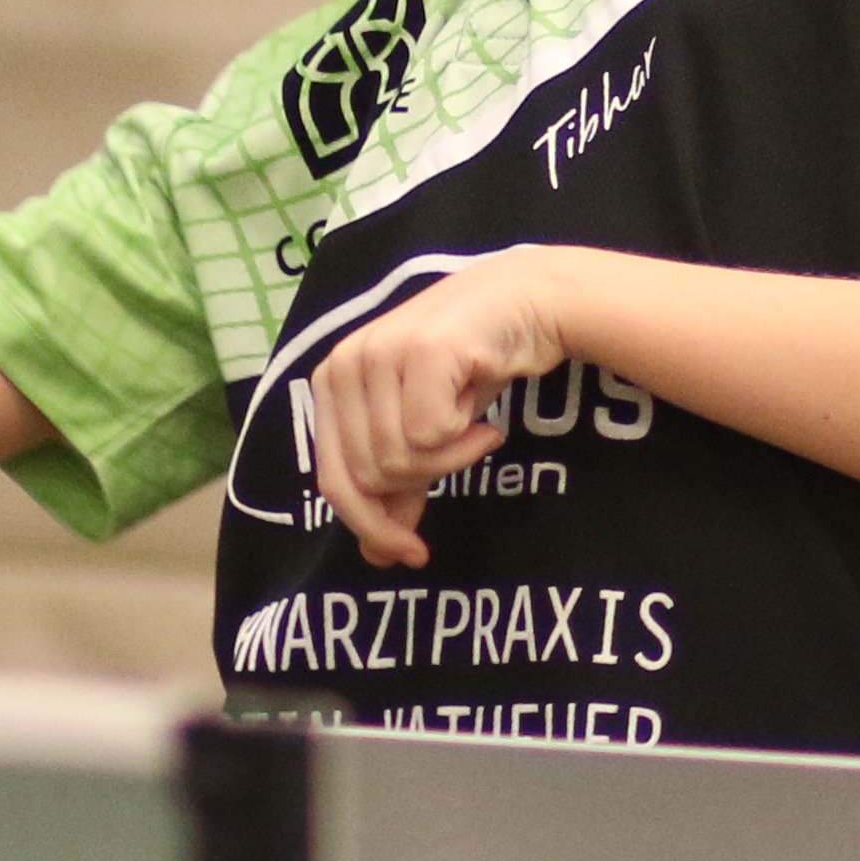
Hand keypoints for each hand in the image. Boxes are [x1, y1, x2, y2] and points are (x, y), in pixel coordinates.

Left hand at [298, 253, 586, 568]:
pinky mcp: (420, 352)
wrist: (528, 303)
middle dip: (426, 479)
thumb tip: (377, 557)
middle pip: (373, 477)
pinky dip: (466, 438)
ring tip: (474, 425)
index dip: (372, 526)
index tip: (412, 554)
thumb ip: (398, 486)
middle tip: (462, 446)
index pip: (335, 481)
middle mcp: (344, 363)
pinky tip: (484, 415)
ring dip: (452, 458)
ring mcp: (379, 353)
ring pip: (401, 460)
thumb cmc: (471, 366)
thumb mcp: (425, 430)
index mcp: (331, 383)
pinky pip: (432, 436)